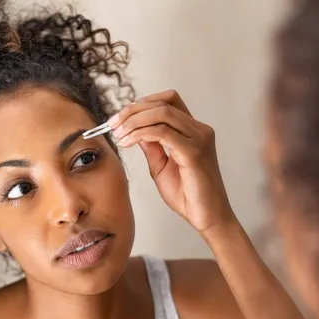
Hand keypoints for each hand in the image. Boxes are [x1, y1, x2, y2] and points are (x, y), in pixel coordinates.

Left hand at [108, 90, 236, 233]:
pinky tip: (128, 142)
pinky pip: (162, 132)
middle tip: (112, 124)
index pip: (168, 100)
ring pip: (162, 113)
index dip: (142, 104)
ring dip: (134, 120)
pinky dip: (140, 133)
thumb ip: (152, 146)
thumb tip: (136, 130)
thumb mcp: (161, 167)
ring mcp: (199, 139)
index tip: (120, 118)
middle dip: (133, 110)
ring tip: (118, 134)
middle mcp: (199, 130)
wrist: (206, 218)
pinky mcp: (194, 152)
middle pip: (163, 102)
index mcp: (193, 130)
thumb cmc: (187, 195)